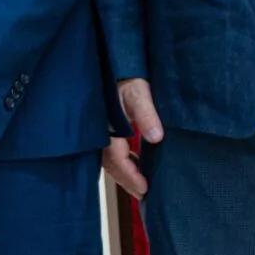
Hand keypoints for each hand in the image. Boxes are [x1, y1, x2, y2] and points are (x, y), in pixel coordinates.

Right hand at [102, 79, 164, 198]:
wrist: (110, 59)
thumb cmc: (123, 74)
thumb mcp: (138, 91)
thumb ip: (146, 114)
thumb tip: (156, 137)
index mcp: (106, 127)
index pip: (117, 159)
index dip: (131, 176)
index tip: (145, 189)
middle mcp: (99, 132)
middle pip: (111, 164)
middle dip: (127, 180)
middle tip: (143, 194)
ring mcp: (98, 129)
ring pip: (108, 159)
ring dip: (123, 172)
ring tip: (139, 184)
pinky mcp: (101, 125)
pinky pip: (108, 149)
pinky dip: (120, 160)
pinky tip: (132, 162)